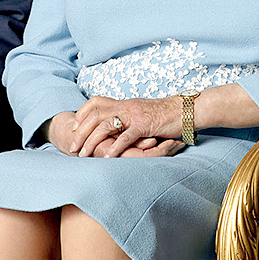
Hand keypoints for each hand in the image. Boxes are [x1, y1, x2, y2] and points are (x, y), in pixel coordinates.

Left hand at [55, 97, 183, 158]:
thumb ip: (128, 116)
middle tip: (73, 147)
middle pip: (94, 115)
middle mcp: (126, 107)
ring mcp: (134, 116)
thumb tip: (117, 126)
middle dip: (80, 132)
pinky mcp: (145, 125)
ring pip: (105, 126)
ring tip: (84, 154)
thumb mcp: (142, 111)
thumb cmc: (166, 113)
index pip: (95, 102)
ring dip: (92, 141)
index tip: (75, 127)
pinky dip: (115, 147)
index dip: (82, 114)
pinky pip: (125, 136)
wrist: (186, 109)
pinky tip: (107, 156)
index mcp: (124, 103)